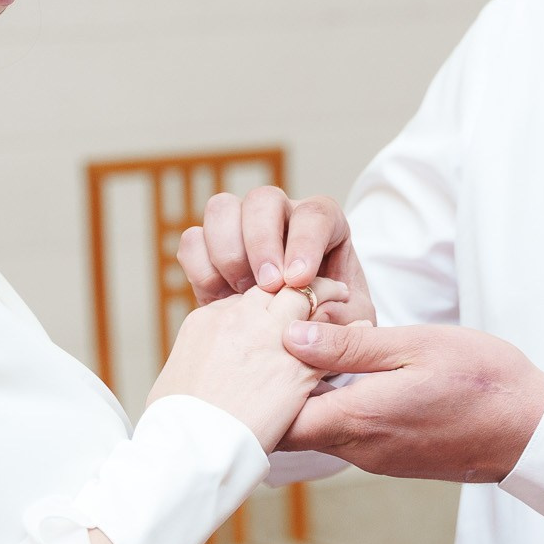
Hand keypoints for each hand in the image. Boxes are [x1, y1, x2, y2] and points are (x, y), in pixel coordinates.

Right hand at [147, 282, 341, 450]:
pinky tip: (361, 326)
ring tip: (341, 296)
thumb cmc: (176, 423)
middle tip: (313, 287)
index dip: (263, 303)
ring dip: (325, 293)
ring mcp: (269, 339)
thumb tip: (203, 367)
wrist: (191, 446)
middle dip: (295, 283)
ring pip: (305, 297)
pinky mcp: (296, 367)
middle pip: (274, 285)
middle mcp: (240, 319)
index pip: (245, 297)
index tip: (274, 309)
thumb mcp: (176, 379)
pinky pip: (333, 338)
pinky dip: (350, 330)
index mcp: (209, 320)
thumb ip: (198, 362)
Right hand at [178, 187, 375, 325]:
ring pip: (222, 209)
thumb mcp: (351, 328)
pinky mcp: (209, 252)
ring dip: (228, 252)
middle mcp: (280, 218)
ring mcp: (241, 229)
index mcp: (323, 226)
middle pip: (263, 200)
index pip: (315, 213)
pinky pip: (193, 240)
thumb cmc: (332, 325)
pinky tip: (220, 298)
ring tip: (242, 294)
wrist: (297, 343)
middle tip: (267, 286)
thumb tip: (317, 311)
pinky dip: (200, 267)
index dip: (304, 242)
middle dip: (261, 242)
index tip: (298, 279)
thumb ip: (341, 319)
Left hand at [275, 320, 543, 482]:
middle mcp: (359, 448)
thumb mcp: (415, 346)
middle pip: (290, 428)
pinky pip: (345, 434)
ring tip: (304, 348)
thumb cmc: (481, 380)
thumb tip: (290, 337)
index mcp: (358, 419)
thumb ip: (349, 348)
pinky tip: (341, 372)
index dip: (257, 387)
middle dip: (276, 390)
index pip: (277, 421)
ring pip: (317, 430)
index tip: (255, 345)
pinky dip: (332, 406)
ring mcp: (375, 458)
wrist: (530, 431)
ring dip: (306, 397)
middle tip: (272, 341)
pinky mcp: (391, 457)